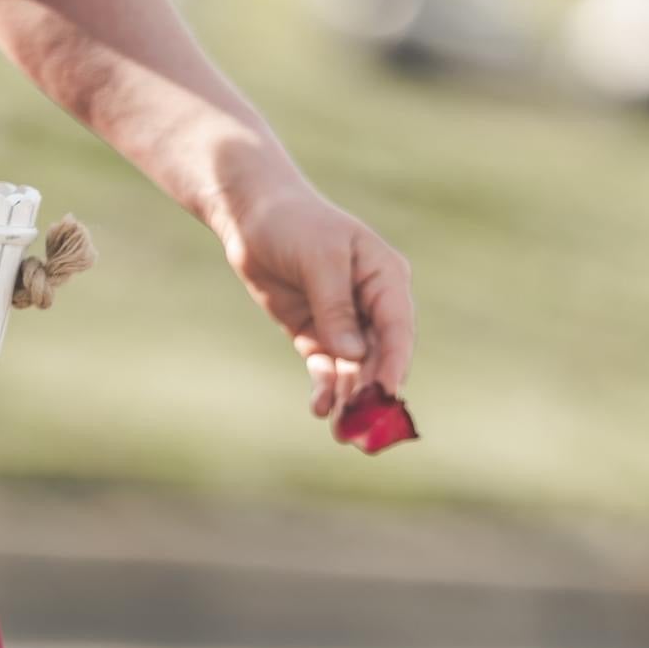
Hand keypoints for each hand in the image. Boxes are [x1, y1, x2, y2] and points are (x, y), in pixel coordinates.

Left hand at [218, 182, 415, 418]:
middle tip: (363, 430)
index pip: (397, 328)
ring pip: (356, 369)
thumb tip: (353, 356)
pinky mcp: (318, 332)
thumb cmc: (292, 224)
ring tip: (342, 432)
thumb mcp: (318, 259)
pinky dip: (326, 387)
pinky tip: (321, 407)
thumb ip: (336, 307)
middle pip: (380, 356)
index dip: (394, 364)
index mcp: (385, 277)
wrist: (251, 215)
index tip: (386, 396)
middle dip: (372, 393)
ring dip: (350, 399)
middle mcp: (372, 303)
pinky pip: (329, 368)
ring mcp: (345, 321)